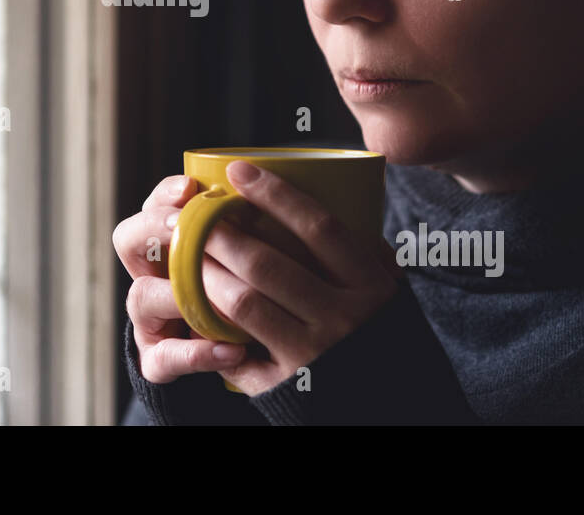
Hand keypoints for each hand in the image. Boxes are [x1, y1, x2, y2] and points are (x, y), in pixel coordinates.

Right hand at [114, 174, 248, 382]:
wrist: (234, 358)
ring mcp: (148, 319)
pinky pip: (167, 356)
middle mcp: (149, 275)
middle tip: (180, 224)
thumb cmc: (241, 295)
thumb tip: (265, 201)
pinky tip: (232, 351)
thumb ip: (244, 234)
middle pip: (129, 239)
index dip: (165, 194)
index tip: (190, 187)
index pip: (153, 206)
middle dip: (154, 227)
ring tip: (212, 296)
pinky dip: (199, 353)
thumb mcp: (243, 261)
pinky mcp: (156, 360)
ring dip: (175, 293)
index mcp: (168, 245)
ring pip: (140, 296)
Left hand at [200, 160, 401, 395]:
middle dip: (221, 234)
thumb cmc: (384, 342)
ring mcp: (311, 356)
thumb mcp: (390, 296)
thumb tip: (340, 197)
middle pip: (266, 264)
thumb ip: (365, 254)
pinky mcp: (284, 387)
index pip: (319, 227)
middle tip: (195, 215)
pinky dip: (213, 327)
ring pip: (241, 303)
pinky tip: (194, 305)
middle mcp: (341, 320)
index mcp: (369, 287)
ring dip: (206, 274)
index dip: (276, 195)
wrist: (397, 414)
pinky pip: (236, 349)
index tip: (239, 170)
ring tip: (187, 254)